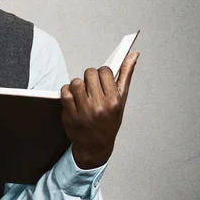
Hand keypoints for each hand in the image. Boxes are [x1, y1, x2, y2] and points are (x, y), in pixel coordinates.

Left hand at [60, 51, 139, 168]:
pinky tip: (72, 97)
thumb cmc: (110, 120)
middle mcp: (100, 106)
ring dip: (77, 84)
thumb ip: (126, 75)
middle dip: (89, 77)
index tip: (102, 80)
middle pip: (89, 73)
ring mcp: (84, 111)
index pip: (105, 71)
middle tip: (91, 86)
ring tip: (82, 92)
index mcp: (115, 101)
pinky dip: (66, 91)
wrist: (96, 146)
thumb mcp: (122, 100)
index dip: (102, 73)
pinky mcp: (70, 116)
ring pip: (76, 81)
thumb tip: (134, 54)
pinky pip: (65, 92)